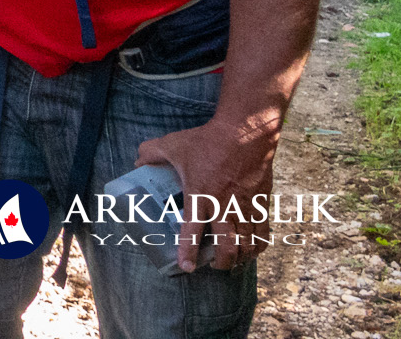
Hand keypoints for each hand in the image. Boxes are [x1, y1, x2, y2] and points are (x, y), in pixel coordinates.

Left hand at [137, 120, 277, 270]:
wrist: (245, 133)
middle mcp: (224, 206)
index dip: (188, 251)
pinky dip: (258, 246)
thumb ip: (150, 153)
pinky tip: (251, 249)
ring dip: (239, 257)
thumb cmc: (207, 140)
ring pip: (247, 244)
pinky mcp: (262, 204)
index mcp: (200, 195)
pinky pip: (263, 233)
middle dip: (220, 262)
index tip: (186, 267)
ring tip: (231, 261)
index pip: (192, 230)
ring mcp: (246, 207)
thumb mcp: (172, 144)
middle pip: (227, 247)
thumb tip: (137, 162)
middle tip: (212, 265)